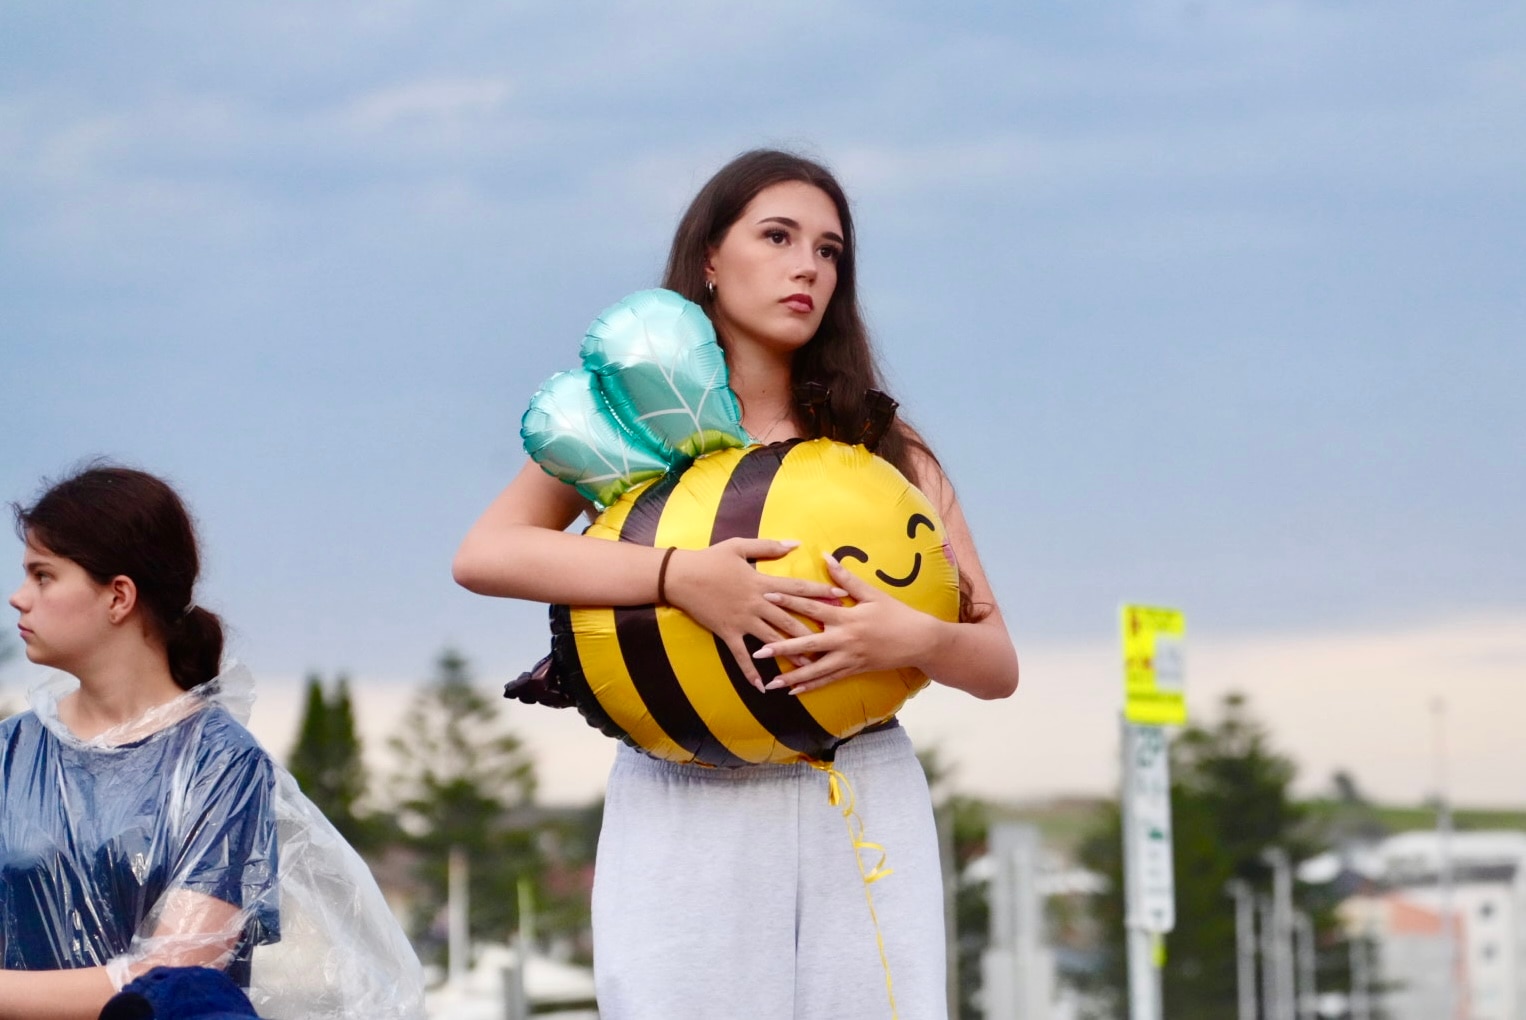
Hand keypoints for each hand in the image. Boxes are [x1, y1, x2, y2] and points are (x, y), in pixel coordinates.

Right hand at [663, 539, 843, 690]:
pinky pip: (741, 656)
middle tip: (836, 639)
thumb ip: (769, 546)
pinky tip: (762, 686)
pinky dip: (751, 671)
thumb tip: (795, 543)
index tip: (840, 597)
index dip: (819, 592)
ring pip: (772, 640)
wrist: (680, 576)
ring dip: (791, 654)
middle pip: (790, 619)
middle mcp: (756, 603)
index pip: (797, 589)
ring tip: (809, 668)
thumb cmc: (709, 558)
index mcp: (761, 582)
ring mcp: (742, 620)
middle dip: (814, 629)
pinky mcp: (727, 632)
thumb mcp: (739, 546)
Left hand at [750, 553, 940, 694]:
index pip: (812, 607)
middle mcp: (845, 640)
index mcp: (847, 617)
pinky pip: (828, 680)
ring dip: (792, 677)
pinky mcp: (854, 670)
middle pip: (807, 645)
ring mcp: (849, 658)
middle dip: (782, 649)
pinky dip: (811, 686)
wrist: (919, 640)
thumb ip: (846, 578)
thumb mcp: (872, 593)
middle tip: (759, 652)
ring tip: (770, 682)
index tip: (767, 597)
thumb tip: (826, 556)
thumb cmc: (896, 613)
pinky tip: (793, 691)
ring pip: (816, 671)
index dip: (789, 601)